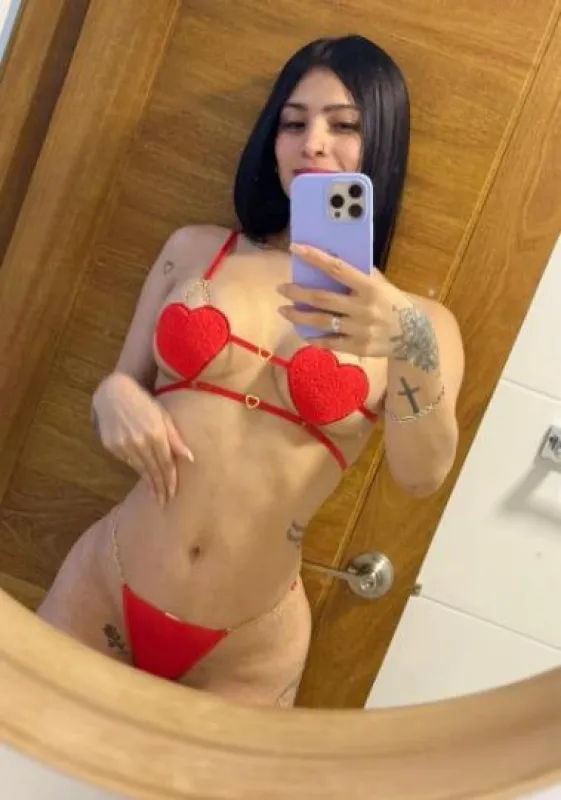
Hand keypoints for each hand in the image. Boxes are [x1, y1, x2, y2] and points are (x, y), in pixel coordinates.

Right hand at [92, 373, 193, 504]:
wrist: (114, 393)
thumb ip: (175, 438)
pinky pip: (127, 462)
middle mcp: (140, 441)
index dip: (170, 480)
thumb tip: (190, 458)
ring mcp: (124, 444)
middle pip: (153, 470)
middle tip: (164, 502)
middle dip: (160, 488)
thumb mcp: (163, 416)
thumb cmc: (144, 404)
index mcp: (156, 433)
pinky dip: (136, 470)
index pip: (166, 464)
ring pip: (139, 469)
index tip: (173, 494)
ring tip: (155, 495)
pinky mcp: (111, 445)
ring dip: (148, 483)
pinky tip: (142, 477)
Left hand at [277, 244, 438, 369]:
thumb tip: (333, 260)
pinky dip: (314, 337)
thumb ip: (360, 275)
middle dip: (297, 293)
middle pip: (322, 298)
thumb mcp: (382, 285)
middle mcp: (363, 308)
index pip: (337, 268)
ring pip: (321, 322)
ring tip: (284, 310)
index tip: (295, 248)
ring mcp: (360, 329)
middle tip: (281, 288)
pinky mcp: (358, 347)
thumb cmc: (393, 304)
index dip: (314, 258)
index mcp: (369, 287)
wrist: (414, 337)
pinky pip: (330, 343)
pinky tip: (303, 332)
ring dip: (298, 316)